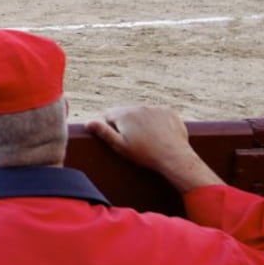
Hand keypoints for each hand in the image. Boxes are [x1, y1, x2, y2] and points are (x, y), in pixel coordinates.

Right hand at [86, 105, 223, 193]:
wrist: (175, 157)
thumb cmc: (145, 154)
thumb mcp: (120, 146)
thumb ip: (103, 132)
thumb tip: (88, 122)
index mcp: (124, 114)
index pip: (108, 114)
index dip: (110, 127)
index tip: (118, 138)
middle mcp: (138, 106)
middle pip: (125, 112)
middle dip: (125, 123)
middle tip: (133, 140)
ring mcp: (154, 108)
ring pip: (141, 112)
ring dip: (140, 121)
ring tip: (147, 139)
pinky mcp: (168, 111)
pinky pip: (156, 113)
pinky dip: (155, 121)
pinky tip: (158, 134)